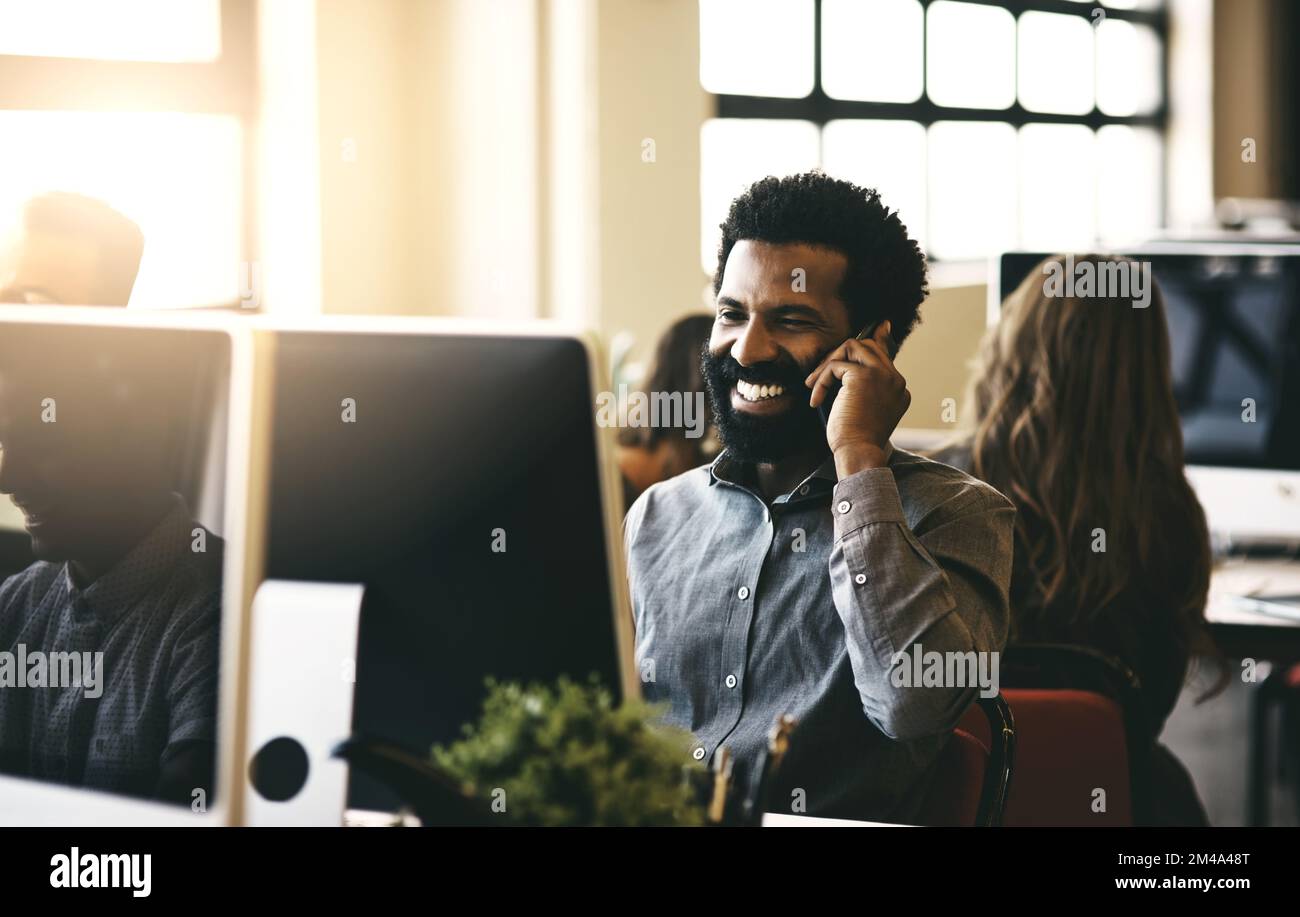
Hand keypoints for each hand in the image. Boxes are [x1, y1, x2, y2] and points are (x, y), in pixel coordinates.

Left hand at [804, 321, 909, 476]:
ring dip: (828, 363)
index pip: (884, 356)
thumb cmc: (855, 439)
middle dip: (840, 355)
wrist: (858, 452)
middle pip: (868, 346)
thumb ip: (860, 387)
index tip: (881, 326)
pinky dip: (821, 380)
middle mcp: (895, 380)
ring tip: (814, 385)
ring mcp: (882, 376)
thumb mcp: (862, 411)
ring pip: (852, 347)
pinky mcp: (864, 376)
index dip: (878, 340)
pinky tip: (816, 399)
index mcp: (898, 390)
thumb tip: (847, 368)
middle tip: (819, 375)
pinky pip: (836, 365)